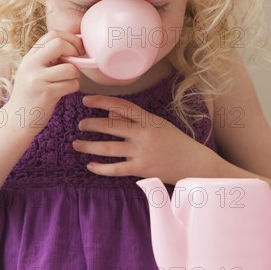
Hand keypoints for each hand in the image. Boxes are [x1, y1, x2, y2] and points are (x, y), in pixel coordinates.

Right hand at [8, 30, 84, 131]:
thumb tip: (77, 45)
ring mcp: (37, 79)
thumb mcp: (34, 71)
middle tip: (77, 60)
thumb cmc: (32, 94)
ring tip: (68, 81)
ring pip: (70, 68)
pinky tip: (65, 91)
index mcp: (30, 57)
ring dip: (76, 75)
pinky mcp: (46, 94)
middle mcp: (31, 65)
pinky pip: (72, 84)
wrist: (16, 120)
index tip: (78, 48)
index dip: (71, 38)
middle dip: (75, 50)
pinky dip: (74, 87)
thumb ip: (49, 58)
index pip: (53, 34)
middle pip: (59, 44)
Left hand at [74, 94, 215, 183]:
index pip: (121, 106)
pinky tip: (90, 166)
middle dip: (91, 124)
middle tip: (80, 124)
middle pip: (111, 127)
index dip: (102, 102)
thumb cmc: (175, 141)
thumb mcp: (158, 124)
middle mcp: (143, 134)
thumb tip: (110, 115)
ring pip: (109, 148)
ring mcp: (142, 152)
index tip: (86, 100)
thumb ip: (135, 119)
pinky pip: (116, 169)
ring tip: (77, 144)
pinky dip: (101, 168)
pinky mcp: (141, 169)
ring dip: (90, 146)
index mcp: (148, 119)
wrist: (193, 162)